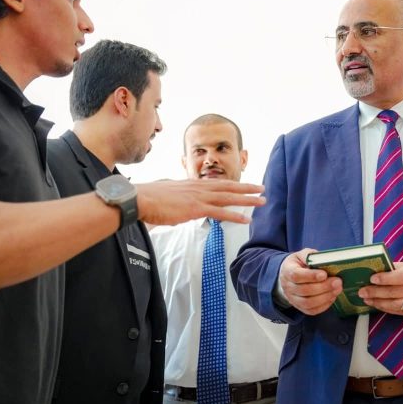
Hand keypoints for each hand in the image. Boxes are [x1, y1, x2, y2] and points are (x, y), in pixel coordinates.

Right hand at [135, 179, 264, 225]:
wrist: (140, 198)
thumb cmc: (149, 198)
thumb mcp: (168, 193)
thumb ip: (178, 197)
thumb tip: (179, 203)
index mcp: (193, 184)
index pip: (218, 184)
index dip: (233, 184)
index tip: (245, 185)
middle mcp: (199, 188)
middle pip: (229, 187)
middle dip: (247, 188)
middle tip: (262, 189)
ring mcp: (199, 197)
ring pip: (229, 197)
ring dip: (247, 200)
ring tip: (262, 201)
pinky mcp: (196, 209)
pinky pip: (220, 213)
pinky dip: (235, 216)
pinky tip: (246, 220)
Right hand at [278, 249, 342, 315]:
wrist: (289, 276)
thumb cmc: (298, 264)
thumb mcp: (301, 255)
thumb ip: (310, 256)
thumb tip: (322, 259)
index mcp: (287, 271)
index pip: (297, 276)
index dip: (311, 276)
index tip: (324, 274)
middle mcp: (288, 287)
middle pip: (304, 290)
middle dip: (323, 287)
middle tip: (337, 282)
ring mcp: (293, 299)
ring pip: (308, 303)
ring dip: (325, 297)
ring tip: (337, 289)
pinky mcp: (300, 307)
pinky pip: (311, 310)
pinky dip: (324, 305)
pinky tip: (332, 297)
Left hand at [358, 260, 402, 314]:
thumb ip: (398, 267)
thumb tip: (379, 269)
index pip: (400, 277)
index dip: (386, 279)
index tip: (372, 278)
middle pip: (395, 292)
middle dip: (376, 292)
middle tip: (362, 291)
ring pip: (395, 304)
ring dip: (378, 302)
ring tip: (366, 299)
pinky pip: (398, 311)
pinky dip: (386, 308)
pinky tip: (377, 304)